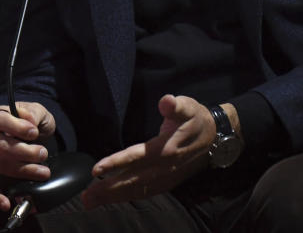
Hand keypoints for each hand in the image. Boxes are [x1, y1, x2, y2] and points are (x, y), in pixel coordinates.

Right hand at [0, 102, 55, 210]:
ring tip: (43, 171)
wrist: (30, 133)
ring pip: (0, 165)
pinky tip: (6, 203)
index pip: (0, 120)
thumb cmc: (31, 121)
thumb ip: (33, 113)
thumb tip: (29, 122)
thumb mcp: (37, 111)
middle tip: (42, 153)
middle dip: (25, 152)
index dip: (17, 128)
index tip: (34, 133)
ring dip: (24, 171)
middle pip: (0, 146)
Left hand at [82, 94, 216, 208]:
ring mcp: (166, 178)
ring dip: (114, 197)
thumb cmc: (197, 119)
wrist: (216, 139)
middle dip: (108, 189)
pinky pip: (145, 192)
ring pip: (137, 190)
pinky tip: (114, 199)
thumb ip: (175, 105)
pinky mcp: (167, 182)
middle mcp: (164, 167)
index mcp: (166, 149)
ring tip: (92, 201)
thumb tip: (166, 101)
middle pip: (132, 180)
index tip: (96, 170)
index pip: (136, 157)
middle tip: (86, 197)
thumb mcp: (188, 107)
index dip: (116, 163)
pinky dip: (127, 197)